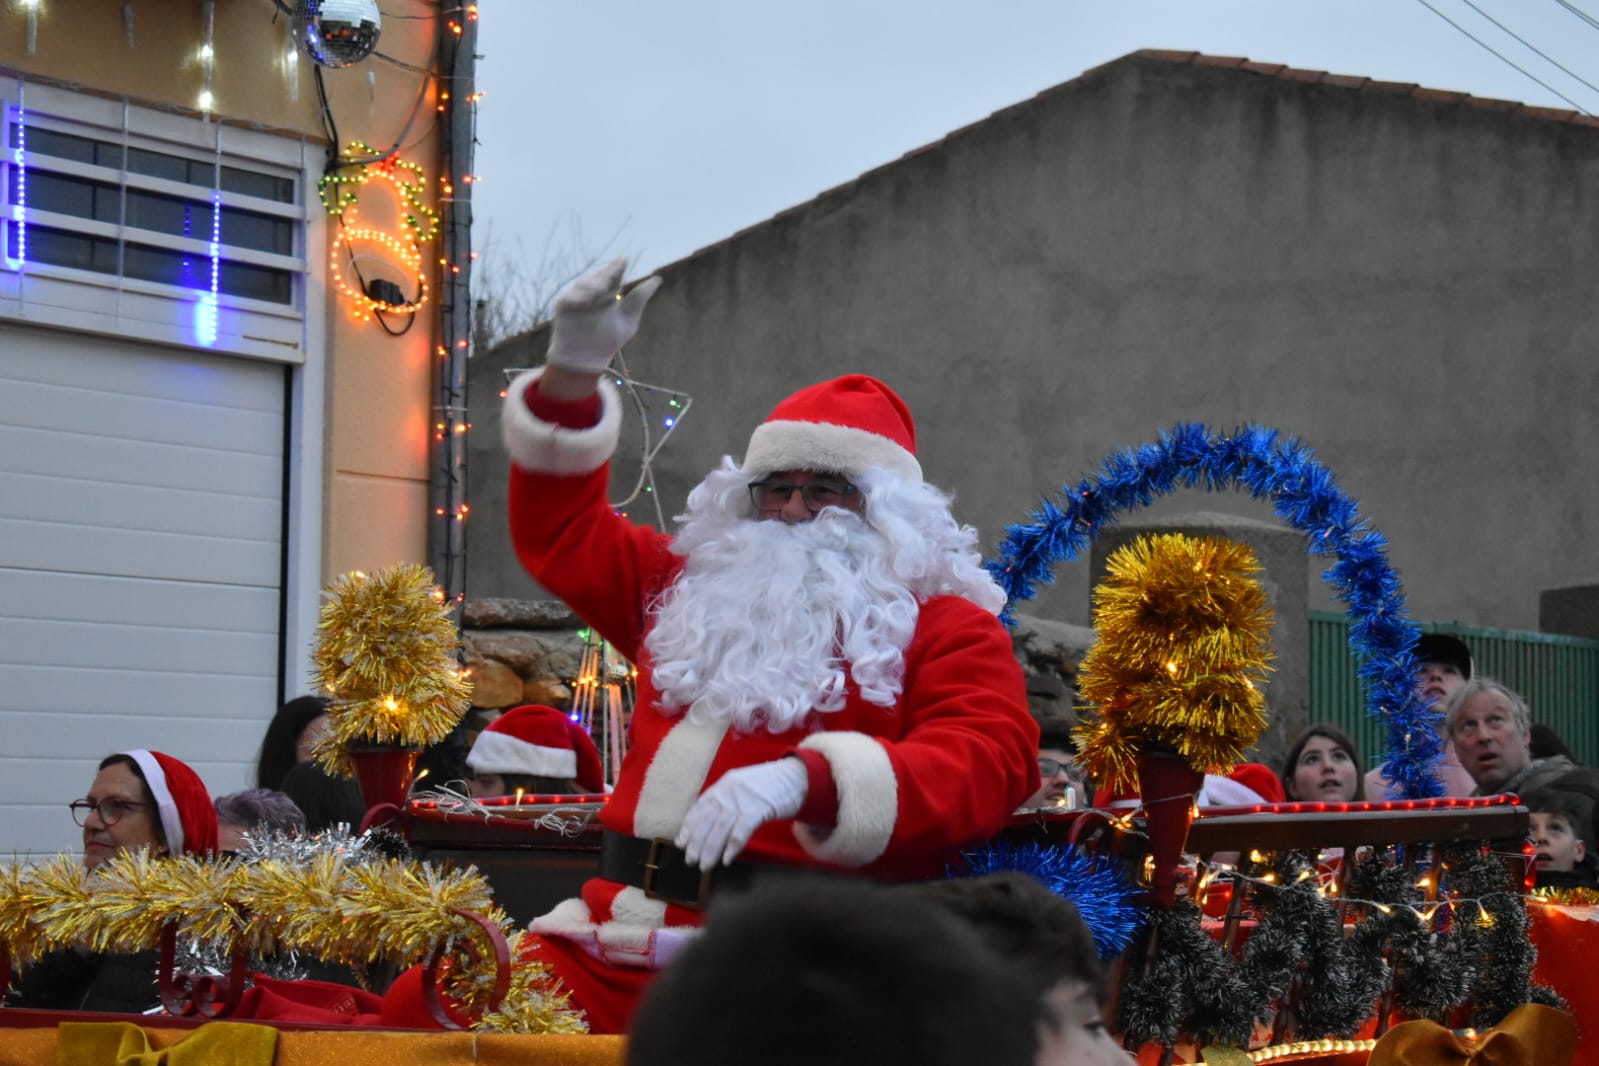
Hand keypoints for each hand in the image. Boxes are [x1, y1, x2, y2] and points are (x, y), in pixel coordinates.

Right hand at [545, 256, 662, 374]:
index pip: (614, 275)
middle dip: (606, 274)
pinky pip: (569, 298)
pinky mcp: (564, 306)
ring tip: (600, 290)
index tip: (624, 260)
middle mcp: (593, 291)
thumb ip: (639, 299)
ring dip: (592, 285)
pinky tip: (584, 301)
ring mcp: (578, 297)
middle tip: (613, 273)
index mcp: (609, 292)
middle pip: (599, 277)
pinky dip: (576, 298)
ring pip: (584, 285)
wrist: (588, 358)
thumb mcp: (628, 319)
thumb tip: (657, 279)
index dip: (618, 266)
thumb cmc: (608, 340)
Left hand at [676, 757, 808, 870]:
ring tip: (705, 865)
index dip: (689, 827)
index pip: (699, 808)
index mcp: (723, 784)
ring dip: (710, 850)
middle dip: (696, 843)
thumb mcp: (742, 786)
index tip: (681, 843)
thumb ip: (726, 801)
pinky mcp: (758, 808)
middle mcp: (729, 790)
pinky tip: (727, 859)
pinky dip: (732, 847)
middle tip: (691, 860)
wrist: (795, 777)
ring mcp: (743, 799)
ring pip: (720, 829)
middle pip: (707, 821)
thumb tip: (709, 825)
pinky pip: (740, 831)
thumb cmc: (769, 786)